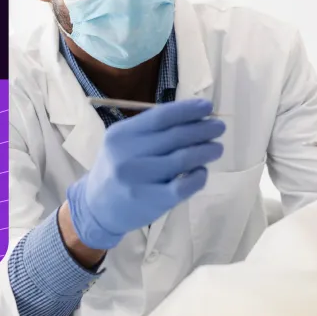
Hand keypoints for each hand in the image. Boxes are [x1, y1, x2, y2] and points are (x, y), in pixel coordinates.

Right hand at [66, 98, 225, 249]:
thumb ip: (151, 130)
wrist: (97, 208)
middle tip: (219, 128)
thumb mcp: (123, 143)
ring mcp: (140, 179)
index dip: (188, 110)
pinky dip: (199, 176)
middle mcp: (128, 155)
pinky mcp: (152, 201)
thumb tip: (194, 117)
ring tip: (216, 148)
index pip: (161, 116)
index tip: (207, 107)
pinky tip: (202, 172)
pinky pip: (184, 185)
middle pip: (176, 136)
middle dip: (203, 129)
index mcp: (121, 134)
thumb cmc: (116, 168)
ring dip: (206, 151)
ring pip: (183, 159)